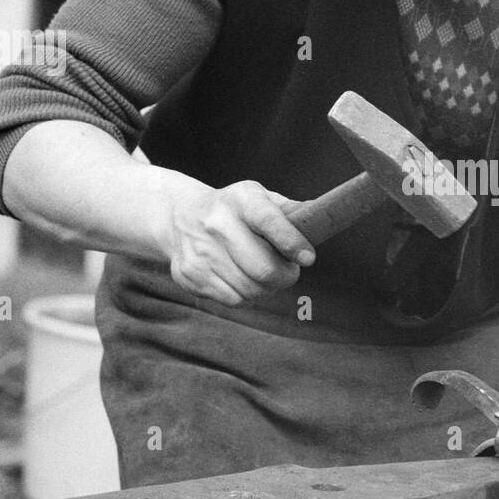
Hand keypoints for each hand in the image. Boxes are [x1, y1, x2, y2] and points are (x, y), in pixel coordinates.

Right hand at [165, 179, 315, 305]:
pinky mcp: (191, 276)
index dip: (291, 242)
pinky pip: (233, 300)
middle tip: (288, 270)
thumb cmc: (234, 211)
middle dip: (286, 276)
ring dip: (266, 288)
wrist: (178, 218)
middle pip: (264, 269)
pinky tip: (241, 278)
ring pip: (252, 289)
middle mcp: (217, 224)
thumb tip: (320, 223)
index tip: (308, 258)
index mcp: (241, 200)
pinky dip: (245, 295)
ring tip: (263, 273)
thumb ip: (290, 212)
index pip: (269, 221)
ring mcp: (201, 252)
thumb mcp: (259, 198)